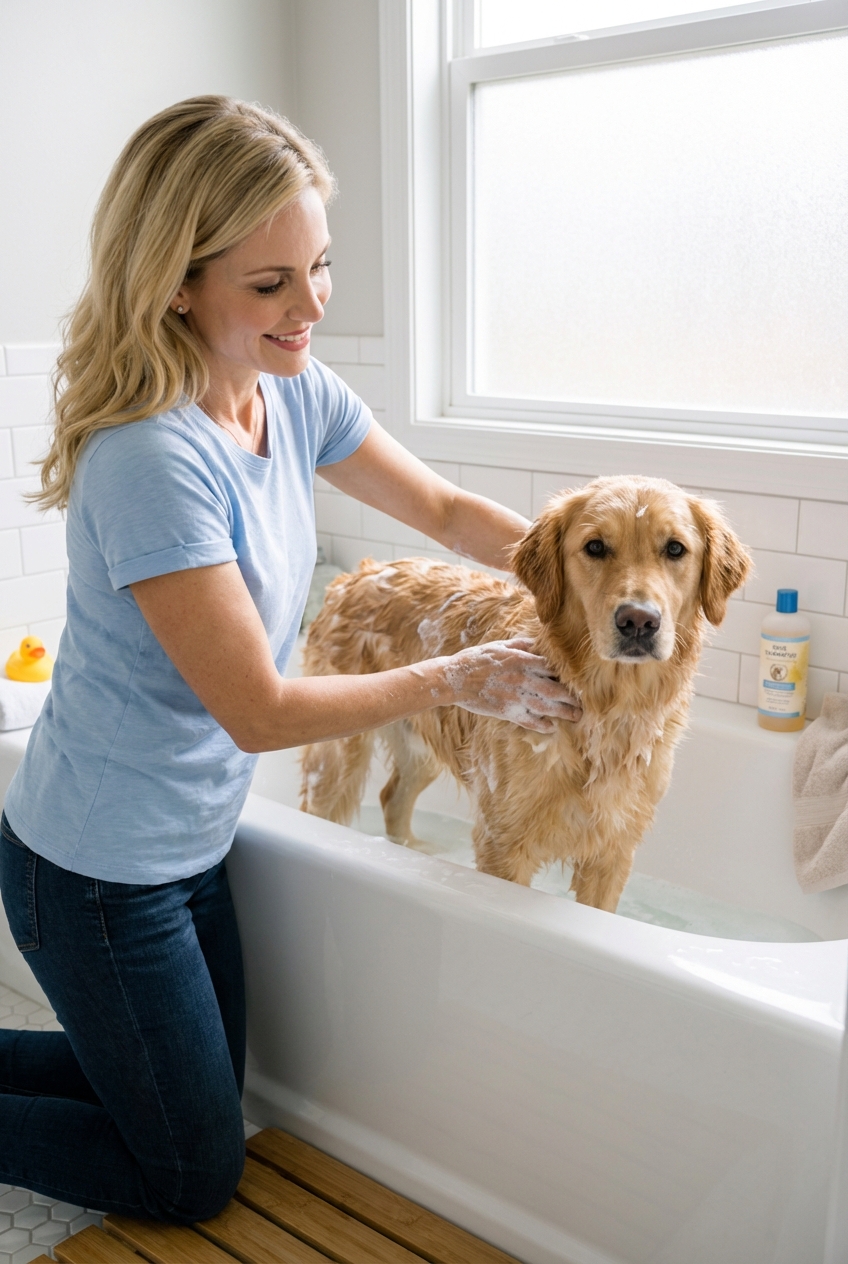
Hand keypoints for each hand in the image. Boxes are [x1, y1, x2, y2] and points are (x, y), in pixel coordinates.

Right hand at [439, 637, 581, 732]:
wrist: (454, 678)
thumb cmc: (476, 659)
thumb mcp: (500, 645)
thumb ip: (522, 645)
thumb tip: (539, 644)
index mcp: (521, 660)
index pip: (552, 667)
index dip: (566, 674)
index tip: (578, 680)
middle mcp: (522, 678)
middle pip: (555, 689)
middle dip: (572, 697)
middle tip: (584, 703)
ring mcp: (515, 697)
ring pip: (546, 707)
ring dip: (563, 713)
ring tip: (576, 717)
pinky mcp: (507, 711)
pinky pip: (529, 721)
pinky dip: (542, 725)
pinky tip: (552, 727)